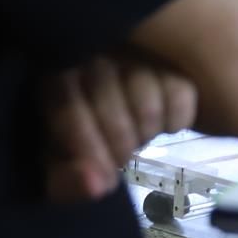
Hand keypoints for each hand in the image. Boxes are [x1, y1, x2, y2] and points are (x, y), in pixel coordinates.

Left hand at [41, 55, 198, 203]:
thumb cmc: (79, 138)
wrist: (112, 108)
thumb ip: (66, 182)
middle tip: (121, 161)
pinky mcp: (171, 56)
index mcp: (55, 77)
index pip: (67, 109)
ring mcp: (136, 51)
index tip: (104, 181)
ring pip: (148, 106)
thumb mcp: (63, 165)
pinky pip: (181, 95)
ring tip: (138, 139)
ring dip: (146, 135)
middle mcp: (95, 54)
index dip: (86, 150)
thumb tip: (97, 187)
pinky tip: (163, 125)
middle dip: (119, 149)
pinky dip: (176, 121)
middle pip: (111, 111)